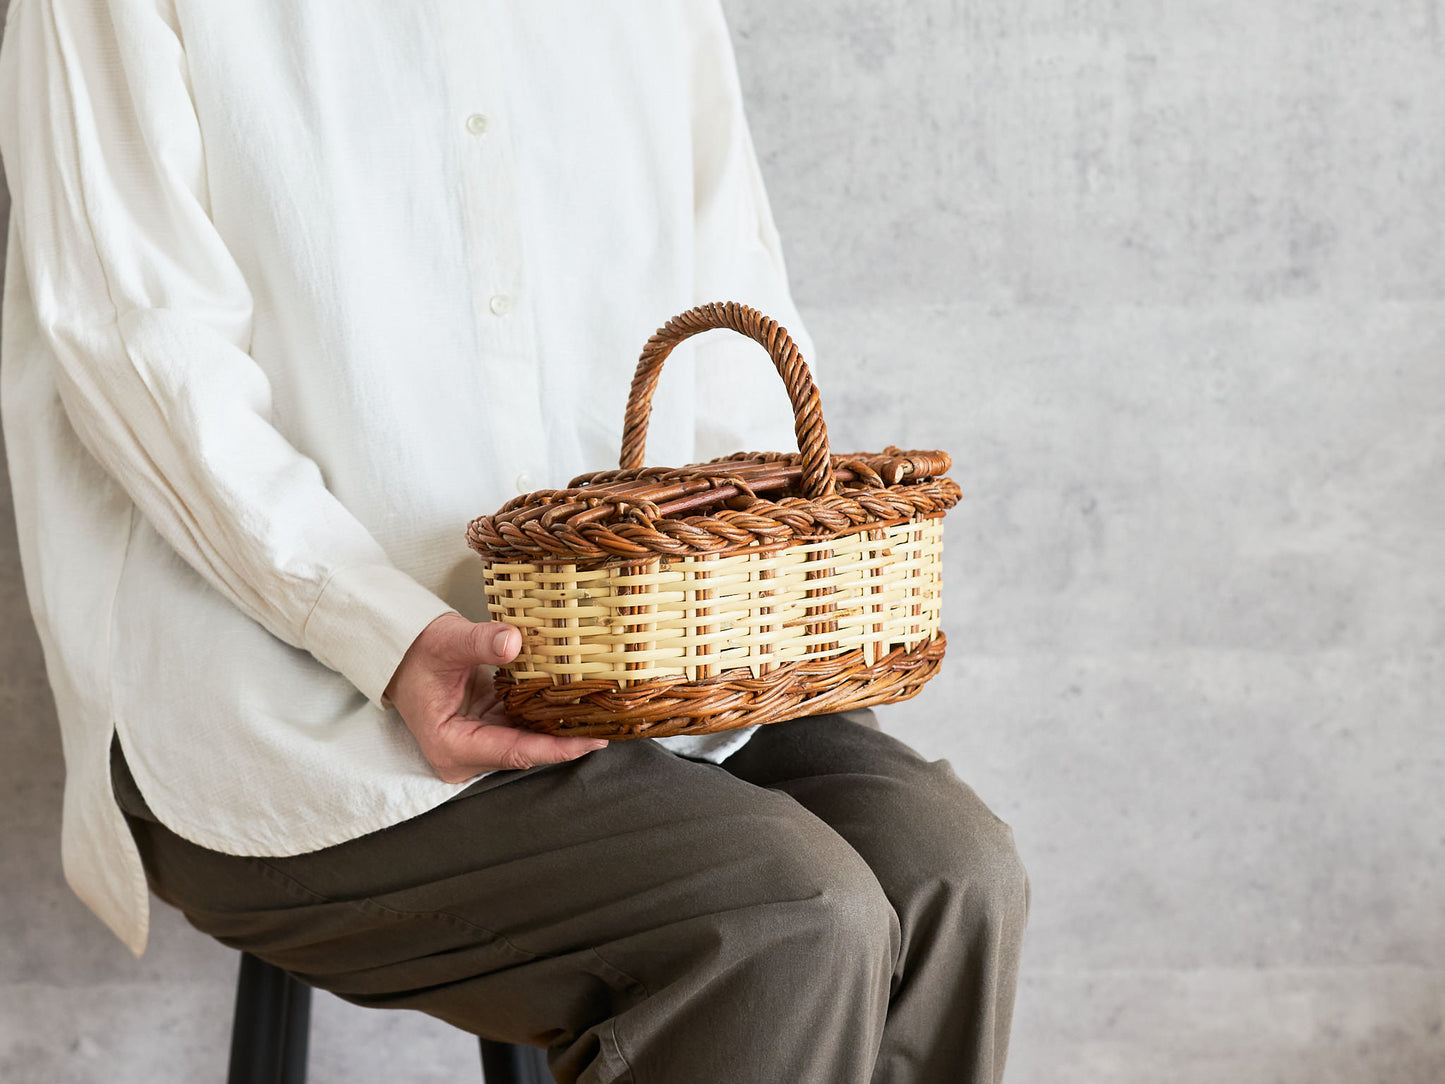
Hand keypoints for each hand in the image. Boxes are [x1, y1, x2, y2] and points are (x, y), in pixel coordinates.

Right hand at [385, 613, 606, 781]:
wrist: (402, 653)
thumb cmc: (417, 652)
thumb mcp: (446, 642)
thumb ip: (479, 642)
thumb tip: (513, 642)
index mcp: (452, 746)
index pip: (514, 753)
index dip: (556, 749)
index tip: (592, 741)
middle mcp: (467, 755)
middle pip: (527, 752)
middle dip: (567, 740)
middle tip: (611, 724)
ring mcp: (479, 744)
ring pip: (530, 741)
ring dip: (562, 729)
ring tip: (604, 715)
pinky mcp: (489, 730)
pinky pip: (526, 728)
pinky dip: (549, 716)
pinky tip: (579, 705)